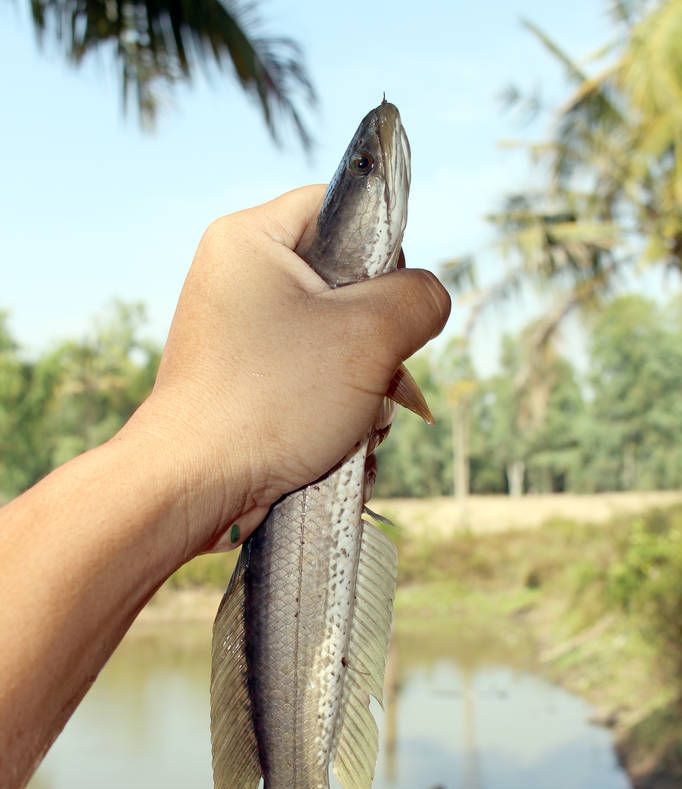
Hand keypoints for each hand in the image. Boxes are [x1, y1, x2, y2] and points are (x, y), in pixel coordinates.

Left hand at [126, 185, 450, 557]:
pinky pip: (309, 380)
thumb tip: (428, 299)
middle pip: (342, 284)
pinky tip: (332, 442)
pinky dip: (333, 410)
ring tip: (349, 420)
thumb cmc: (270, 400)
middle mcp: (236, 280)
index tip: (389, 302)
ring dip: (362, 386)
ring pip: (333, 342)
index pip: (339, 208)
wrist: (195, 485)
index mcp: (249, 239)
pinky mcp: (243, 383)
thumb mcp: (369, 336)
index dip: (381, 249)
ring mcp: (238, 336)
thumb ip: (419, 298)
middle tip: (371, 373)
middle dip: (374, 340)